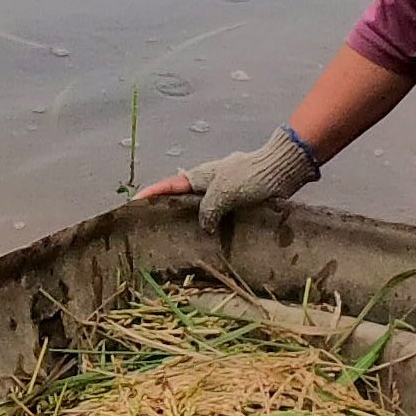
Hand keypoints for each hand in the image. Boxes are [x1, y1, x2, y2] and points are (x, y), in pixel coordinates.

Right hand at [133, 131, 317, 231]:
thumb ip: (207, 211)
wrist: (282, 171)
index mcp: (199, 176)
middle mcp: (209, 185)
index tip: (132, 203)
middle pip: (182, 200)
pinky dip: (214, 229)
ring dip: (193, 225)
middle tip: (154, 230)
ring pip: (202, 212)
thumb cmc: (249, 177)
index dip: (151, 194)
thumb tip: (204, 227)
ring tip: (180, 243)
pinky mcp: (238, 204)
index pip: (168, 186)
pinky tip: (211, 244)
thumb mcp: (222, 192)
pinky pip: (220, 219)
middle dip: (169, 213)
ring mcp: (224, 194)